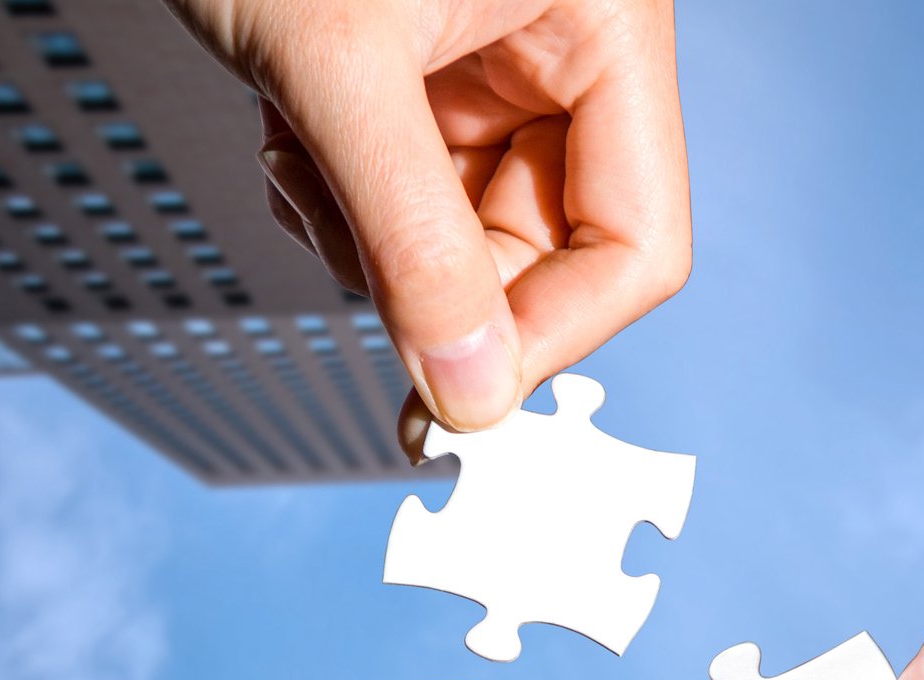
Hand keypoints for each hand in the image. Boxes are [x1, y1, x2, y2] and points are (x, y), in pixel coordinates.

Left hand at [164, 0, 691, 435]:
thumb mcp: (338, 70)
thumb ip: (413, 241)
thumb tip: (473, 397)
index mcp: (605, 25)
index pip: (635, 242)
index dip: (552, 336)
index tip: (457, 398)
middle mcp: (564, 56)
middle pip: (545, 256)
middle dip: (432, 282)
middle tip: (338, 250)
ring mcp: (491, 75)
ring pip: (463, 246)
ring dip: (366, 242)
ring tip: (298, 153)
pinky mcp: (421, 86)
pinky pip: (405, 209)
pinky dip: (338, 207)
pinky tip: (288, 139)